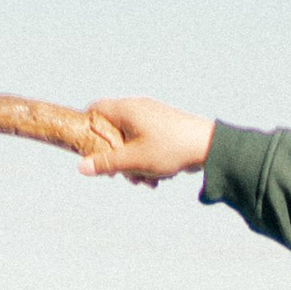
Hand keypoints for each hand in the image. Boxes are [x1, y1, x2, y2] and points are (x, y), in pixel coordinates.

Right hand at [79, 97, 215, 185]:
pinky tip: (158, 177)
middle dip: (116, 157)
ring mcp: (153, 117)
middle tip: (122, 175)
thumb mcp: (134, 160)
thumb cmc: (170, 149)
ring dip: (134, 163)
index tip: (89, 150)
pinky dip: (147, 160)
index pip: (95, 109)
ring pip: (131, 140)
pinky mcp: (165, 127)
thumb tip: (81, 167)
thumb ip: (107, 163)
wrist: (209, 147)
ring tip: (146, 180)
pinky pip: (146, 142)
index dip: (88, 128)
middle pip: (113, 131)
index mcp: (127, 109)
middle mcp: (138, 108)